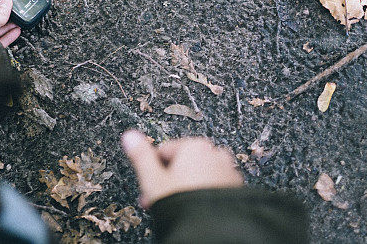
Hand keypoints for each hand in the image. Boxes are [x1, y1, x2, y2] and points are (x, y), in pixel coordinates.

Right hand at [121, 132, 243, 208]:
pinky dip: (203, 194)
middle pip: (183, 163)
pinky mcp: (236, 189)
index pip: (165, 150)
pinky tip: (194, 208)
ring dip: (186, 187)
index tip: (149, 184)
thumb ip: (141, 155)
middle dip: (169, 180)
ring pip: (199, 175)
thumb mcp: (153, 179)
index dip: (153, 169)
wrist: (212, 230)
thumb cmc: (184, 203)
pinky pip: (213, 186)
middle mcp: (215, 155)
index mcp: (194, 146)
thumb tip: (130, 136)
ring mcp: (228, 172)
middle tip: (159, 198)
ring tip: (177, 205)